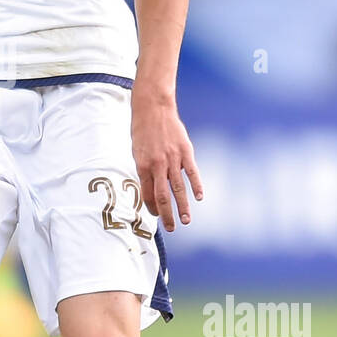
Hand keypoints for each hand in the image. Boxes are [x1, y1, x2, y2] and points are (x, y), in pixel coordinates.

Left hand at [130, 93, 202, 232]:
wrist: (153, 108)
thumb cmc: (142, 130)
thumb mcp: (136, 151)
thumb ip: (144, 170)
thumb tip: (149, 188)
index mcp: (143, 166)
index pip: (148, 194)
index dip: (152, 208)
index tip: (156, 216)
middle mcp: (158, 165)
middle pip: (163, 196)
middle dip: (167, 215)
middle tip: (172, 228)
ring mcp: (173, 159)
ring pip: (178, 188)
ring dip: (183, 206)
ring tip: (186, 220)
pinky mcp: (186, 151)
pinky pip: (192, 172)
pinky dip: (197, 185)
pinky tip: (199, 197)